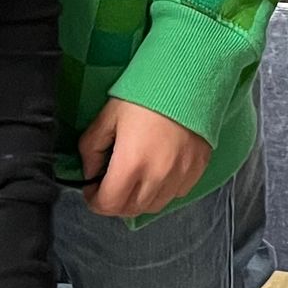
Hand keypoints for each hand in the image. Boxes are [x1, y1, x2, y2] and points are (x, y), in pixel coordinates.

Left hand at [77, 100, 210, 218]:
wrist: (187, 77)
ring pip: (154, 206)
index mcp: (131, 164)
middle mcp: (156, 177)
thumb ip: (91, 148)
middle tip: (110, 184)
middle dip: (115, 202)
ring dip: (139, 199)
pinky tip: (158, 172)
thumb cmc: (144, 94)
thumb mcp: (108, 116)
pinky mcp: (197, 169)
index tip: (92, 187)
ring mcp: (180, 176)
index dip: (94, 200)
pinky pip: (176, 194)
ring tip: (134, 179)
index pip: (107, 204)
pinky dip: (163, 191)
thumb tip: (90, 171)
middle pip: (130, 210)